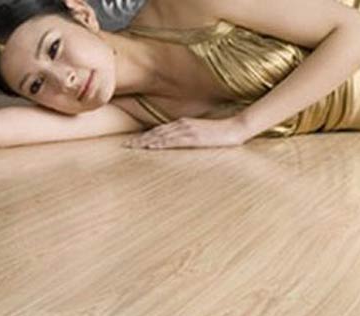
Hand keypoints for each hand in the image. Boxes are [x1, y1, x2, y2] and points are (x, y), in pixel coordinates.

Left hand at [121, 117, 248, 149]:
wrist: (235, 128)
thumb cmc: (219, 133)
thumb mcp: (201, 133)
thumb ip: (188, 136)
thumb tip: (178, 144)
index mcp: (182, 124)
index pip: (158, 131)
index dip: (144, 136)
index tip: (132, 142)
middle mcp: (181, 125)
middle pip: (155, 133)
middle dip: (139, 140)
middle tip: (124, 145)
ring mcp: (186, 130)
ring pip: (160, 136)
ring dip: (145, 141)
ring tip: (132, 147)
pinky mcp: (193, 136)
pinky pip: (173, 140)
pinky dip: (160, 142)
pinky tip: (150, 146)